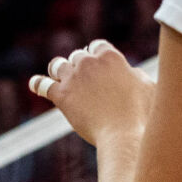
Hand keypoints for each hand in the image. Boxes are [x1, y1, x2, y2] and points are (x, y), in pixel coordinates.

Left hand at [29, 39, 153, 146]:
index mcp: (110, 56)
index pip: (97, 46)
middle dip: (80, 65)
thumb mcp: (147, 85)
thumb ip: (134, 74)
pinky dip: (38, 83)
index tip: (96, 63)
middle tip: (82, 78)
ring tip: (60, 77)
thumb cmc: (141, 113)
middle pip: (78, 56)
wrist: (123, 134)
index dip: (96, 54)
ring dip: (59, 70)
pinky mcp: (60, 95)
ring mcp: (72, 78)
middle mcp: (88, 62)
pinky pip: (42, 85)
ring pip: (57, 65)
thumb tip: (128, 72)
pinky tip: (34, 84)